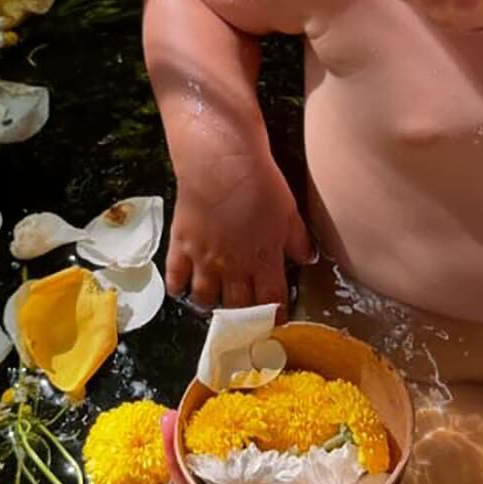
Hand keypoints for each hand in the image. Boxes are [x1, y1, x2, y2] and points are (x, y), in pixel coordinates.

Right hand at [163, 143, 314, 310]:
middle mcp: (234, 268)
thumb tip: (307, 258)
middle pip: (238, 307)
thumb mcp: (290, 211)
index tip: (275, 321)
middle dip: (244, 317)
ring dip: (212, 305)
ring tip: (216, 302)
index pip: (271, 301)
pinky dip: (179, 289)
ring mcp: (204, 260)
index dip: (274, 316)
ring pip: (205, 299)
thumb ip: (298, 240)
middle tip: (245, 317)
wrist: (221, 162)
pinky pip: (176, 279)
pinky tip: (184, 289)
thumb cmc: (259, 183)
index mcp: (264, 261)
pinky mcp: (181, 246)